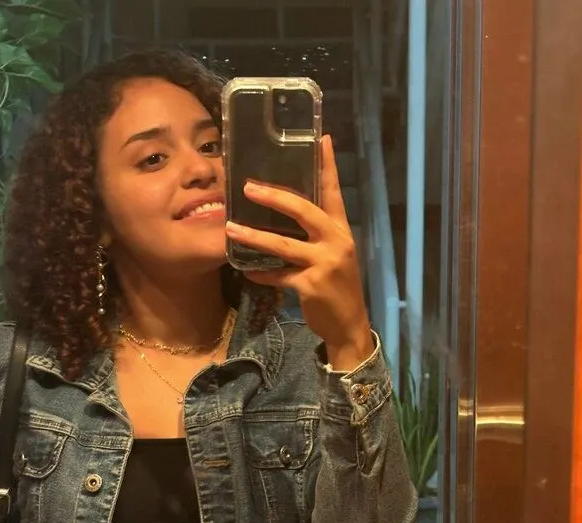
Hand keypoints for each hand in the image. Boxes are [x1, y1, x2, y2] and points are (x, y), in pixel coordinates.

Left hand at [226, 134, 373, 370]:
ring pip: (283, 244)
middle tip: (249, 186)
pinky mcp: (310, 285)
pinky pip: (278, 275)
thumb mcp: (335, 255)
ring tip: (232, 229)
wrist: (349, 326)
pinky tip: (246, 270)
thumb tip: (287, 214)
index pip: (333, 191)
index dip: (328, 165)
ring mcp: (324, 263)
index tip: (322, 138)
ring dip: (254, 236)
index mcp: (341, 229)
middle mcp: (336, 241)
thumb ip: (317, 235)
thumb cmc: (338, 287)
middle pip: (304, 210)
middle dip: (275, 197)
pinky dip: (261, 274)